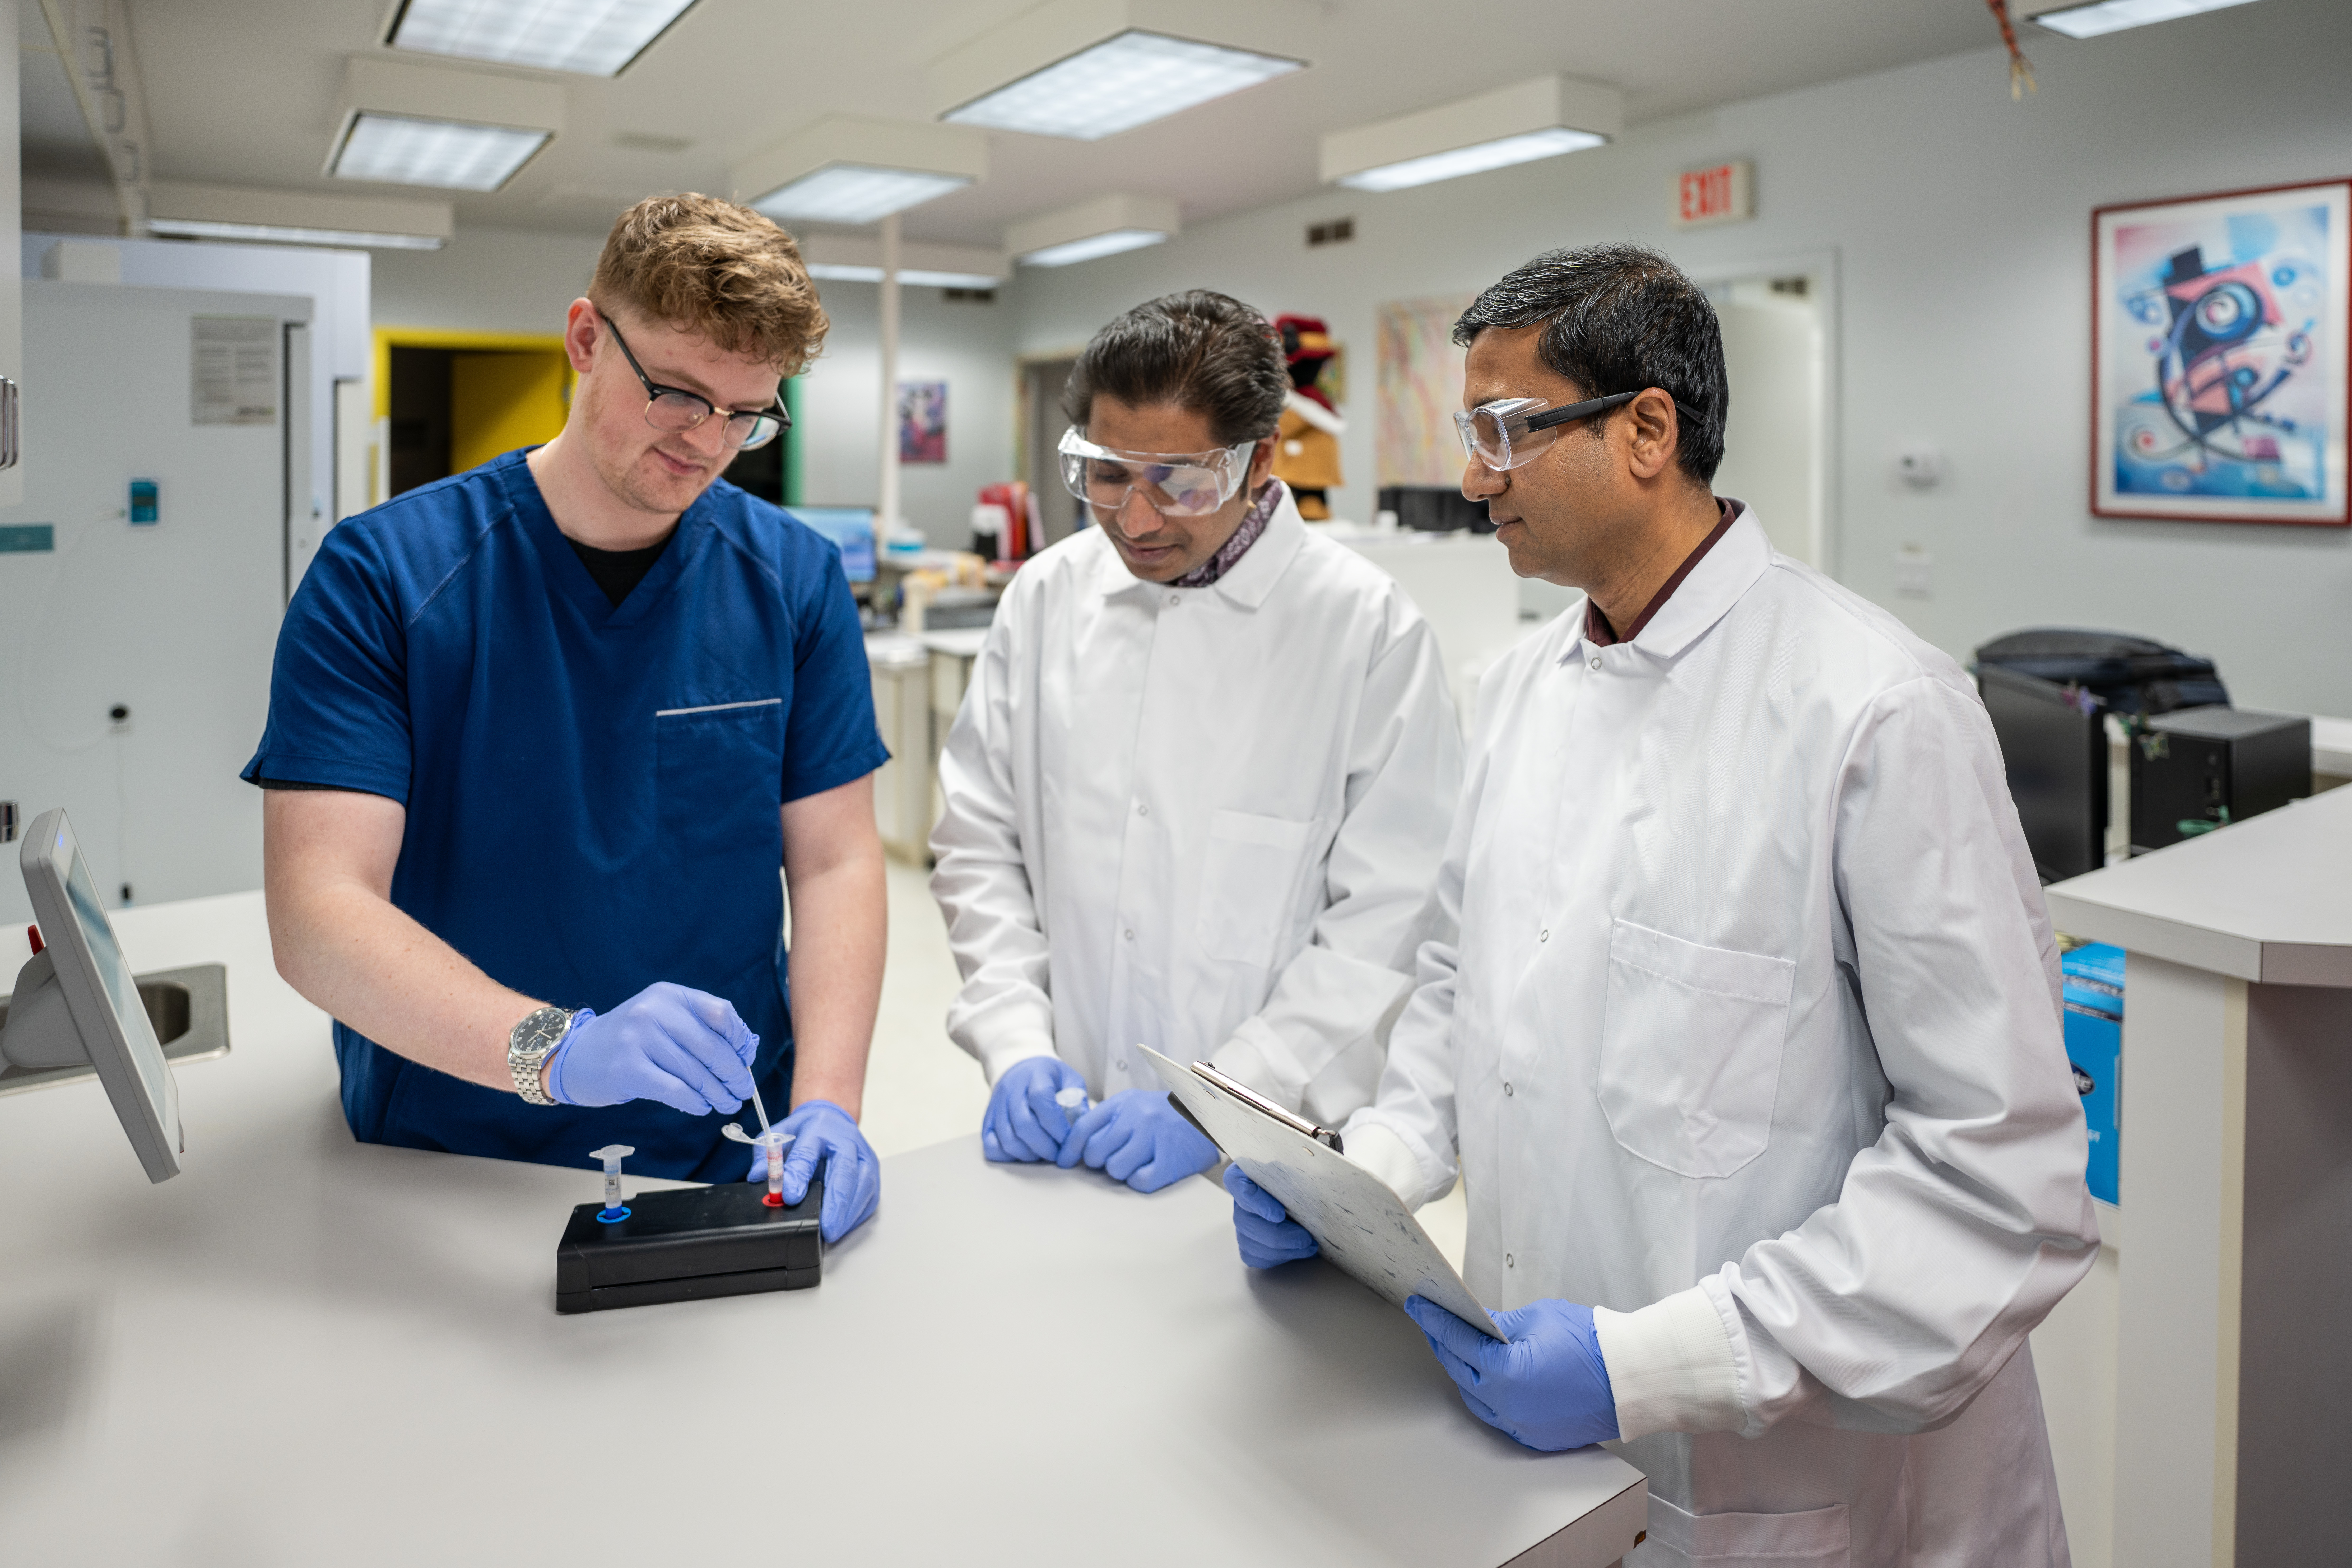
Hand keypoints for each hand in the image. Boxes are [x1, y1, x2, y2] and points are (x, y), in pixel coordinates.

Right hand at [544, 984, 756, 1115]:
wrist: (577, 1055)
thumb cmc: (631, 1041)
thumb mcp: (664, 1020)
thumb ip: (701, 1029)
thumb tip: (746, 1053)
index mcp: (669, 995)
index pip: (720, 1012)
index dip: (739, 1039)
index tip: (745, 1059)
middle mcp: (653, 1011)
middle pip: (711, 1046)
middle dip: (734, 1074)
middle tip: (744, 1091)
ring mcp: (637, 1039)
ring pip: (695, 1072)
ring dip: (718, 1093)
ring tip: (728, 1103)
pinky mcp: (627, 1069)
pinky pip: (676, 1091)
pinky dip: (695, 1102)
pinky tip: (702, 1107)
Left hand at [749, 1099, 878, 1242]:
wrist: (833, 1121)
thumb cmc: (807, 1131)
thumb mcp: (781, 1135)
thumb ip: (767, 1154)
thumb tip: (758, 1176)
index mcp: (819, 1128)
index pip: (808, 1154)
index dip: (798, 1175)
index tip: (789, 1196)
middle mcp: (846, 1141)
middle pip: (845, 1172)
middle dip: (835, 1203)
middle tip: (825, 1228)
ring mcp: (864, 1156)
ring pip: (862, 1186)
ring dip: (848, 1213)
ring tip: (832, 1232)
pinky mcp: (872, 1172)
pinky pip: (868, 1196)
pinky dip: (856, 1214)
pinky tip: (843, 1224)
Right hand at [982, 1055, 1087, 1163]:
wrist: (1017, 1067)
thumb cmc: (1048, 1077)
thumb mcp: (1069, 1079)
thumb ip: (1078, 1101)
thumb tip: (1084, 1129)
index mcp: (1035, 1076)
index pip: (1041, 1100)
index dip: (1056, 1125)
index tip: (1068, 1140)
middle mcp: (1012, 1090)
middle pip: (1023, 1123)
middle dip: (1044, 1146)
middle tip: (1058, 1154)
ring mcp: (997, 1105)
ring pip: (1007, 1137)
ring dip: (1028, 1153)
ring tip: (1043, 1155)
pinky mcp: (988, 1119)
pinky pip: (990, 1144)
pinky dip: (1006, 1155)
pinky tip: (1023, 1153)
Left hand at [1058, 1089, 1219, 1192]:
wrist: (1209, 1115)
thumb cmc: (1164, 1114)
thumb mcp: (1134, 1104)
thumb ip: (1107, 1119)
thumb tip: (1075, 1145)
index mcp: (1124, 1103)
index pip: (1084, 1128)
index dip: (1070, 1149)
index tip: (1064, 1162)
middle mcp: (1137, 1117)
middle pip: (1095, 1152)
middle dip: (1098, 1161)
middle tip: (1112, 1158)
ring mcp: (1154, 1138)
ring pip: (1115, 1168)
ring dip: (1121, 1170)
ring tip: (1136, 1161)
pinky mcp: (1169, 1161)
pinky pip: (1138, 1182)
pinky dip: (1140, 1180)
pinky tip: (1150, 1169)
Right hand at [1225, 1164, 1317, 1267]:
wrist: (1306, 1200)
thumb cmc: (1300, 1181)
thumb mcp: (1298, 1172)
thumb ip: (1295, 1178)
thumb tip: (1307, 1196)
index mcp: (1243, 1175)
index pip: (1236, 1183)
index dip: (1255, 1201)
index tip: (1279, 1215)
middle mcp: (1238, 1201)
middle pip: (1245, 1221)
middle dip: (1278, 1234)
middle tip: (1305, 1238)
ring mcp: (1241, 1225)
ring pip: (1249, 1243)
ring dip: (1281, 1249)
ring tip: (1309, 1246)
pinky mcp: (1247, 1245)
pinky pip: (1254, 1257)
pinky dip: (1277, 1257)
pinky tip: (1297, 1252)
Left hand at [1404, 1296, 1617, 1451]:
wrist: (1631, 1378)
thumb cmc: (1590, 1343)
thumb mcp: (1538, 1319)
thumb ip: (1501, 1324)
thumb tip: (1477, 1323)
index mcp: (1505, 1373)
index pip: (1457, 1341)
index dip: (1434, 1319)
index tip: (1418, 1304)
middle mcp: (1507, 1405)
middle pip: (1460, 1371)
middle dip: (1445, 1344)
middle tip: (1434, 1323)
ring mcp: (1521, 1425)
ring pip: (1476, 1398)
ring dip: (1464, 1373)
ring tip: (1458, 1348)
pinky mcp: (1535, 1437)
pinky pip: (1499, 1416)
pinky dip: (1488, 1397)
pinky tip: (1487, 1379)